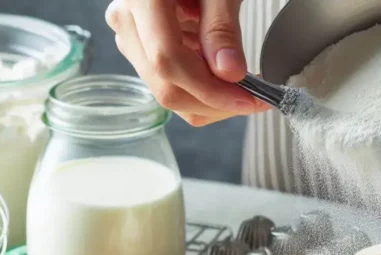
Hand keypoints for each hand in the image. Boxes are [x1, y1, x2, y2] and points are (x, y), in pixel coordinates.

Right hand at [105, 0, 268, 126]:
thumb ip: (222, 27)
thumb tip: (230, 73)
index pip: (169, 61)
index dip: (211, 90)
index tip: (248, 99)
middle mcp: (127, 24)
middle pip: (168, 88)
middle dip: (215, 104)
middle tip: (253, 99)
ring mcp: (132, 41)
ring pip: (169, 95)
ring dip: (210, 103)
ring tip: (241, 89)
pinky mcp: (142, 52)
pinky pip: (170, 86)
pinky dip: (201, 92)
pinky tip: (222, 80)